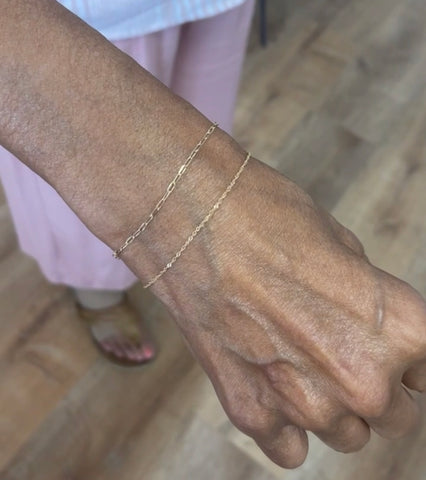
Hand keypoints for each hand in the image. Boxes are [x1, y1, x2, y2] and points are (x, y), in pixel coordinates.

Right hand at [146, 155, 425, 467]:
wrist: (191, 215)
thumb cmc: (267, 216)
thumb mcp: (343, 245)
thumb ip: (371, 302)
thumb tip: (372, 329)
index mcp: (403, 330)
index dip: (407, 357)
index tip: (387, 350)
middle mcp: (364, 380)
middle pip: (396, 415)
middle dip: (374, 383)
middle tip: (336, 348)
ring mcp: (304, 405)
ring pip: (346, 435)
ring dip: (330, 405)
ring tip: (297, 359)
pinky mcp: (251, 412)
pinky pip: (289, 448)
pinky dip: (284, 422)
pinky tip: (270, 385)